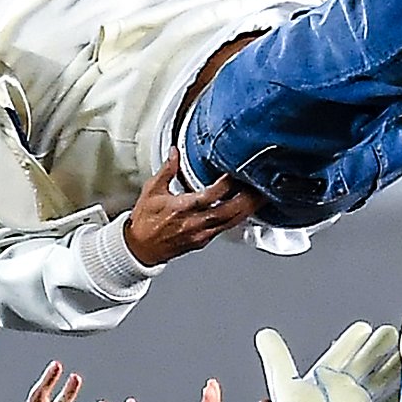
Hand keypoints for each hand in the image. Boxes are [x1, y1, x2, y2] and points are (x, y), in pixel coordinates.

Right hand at [123, 149, 263, 266]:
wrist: (140, 248)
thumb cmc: (145, 222)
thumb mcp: (152, 190)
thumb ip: (167, 170)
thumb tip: (174, 153)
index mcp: (181, 209)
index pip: (210, 195)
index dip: (226, 184)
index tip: (236, 171)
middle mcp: (194, 223)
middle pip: (228, 211)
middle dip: (246, 199)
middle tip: (260, 185)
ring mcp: (201, 234)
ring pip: (230, 222)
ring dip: (247, 209)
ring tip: (261, 196)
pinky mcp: (203, 241)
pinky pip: (225, 228)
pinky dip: (238, 218)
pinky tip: (246, 210)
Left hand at [256, 322, 401, 401]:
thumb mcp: (283, 382)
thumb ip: (276, 356)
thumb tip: (264, 335)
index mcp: (324, 377)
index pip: (342, 353)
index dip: (352, 340)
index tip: (363, 327)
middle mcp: (342, 389)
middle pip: (366, 363)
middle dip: (379, 348)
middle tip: (391, 332)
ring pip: (381, 379)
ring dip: (394, 366)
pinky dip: (400, 395)